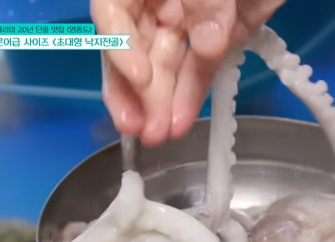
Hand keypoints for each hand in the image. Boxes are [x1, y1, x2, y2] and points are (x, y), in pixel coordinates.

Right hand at [91, 0, 284, 146]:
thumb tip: (207, 43)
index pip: (113, 12)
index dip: (118, 46)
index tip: (139, 77)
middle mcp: (158, 1)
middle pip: (136, 46)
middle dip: (137, 90)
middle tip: (140, 127)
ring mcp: (190, 20)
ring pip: (167, 66)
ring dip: (161, 102)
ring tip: (160, 135)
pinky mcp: (221, 37)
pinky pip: (201, 69)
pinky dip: (191, 96)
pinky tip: (181, 122)